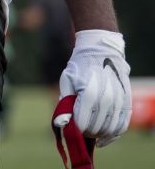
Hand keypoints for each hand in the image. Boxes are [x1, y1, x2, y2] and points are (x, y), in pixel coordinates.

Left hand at [58, 29, 130, 144]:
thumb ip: (65, 103)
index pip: (82, 123)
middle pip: (96, 128)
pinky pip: (122, 125)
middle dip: (86, 133)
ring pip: (110, 130)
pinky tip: (103, 139)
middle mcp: (107, 99)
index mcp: (89, 94)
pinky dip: (113, 135)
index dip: (75, 129)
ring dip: (99, 135)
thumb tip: (62, 124)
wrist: (102, 51)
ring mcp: (119, 102)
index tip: (71, 126)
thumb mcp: (66, 80)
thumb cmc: (80, 66)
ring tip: (90, 132)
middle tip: (79, 129)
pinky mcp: (127, 102)